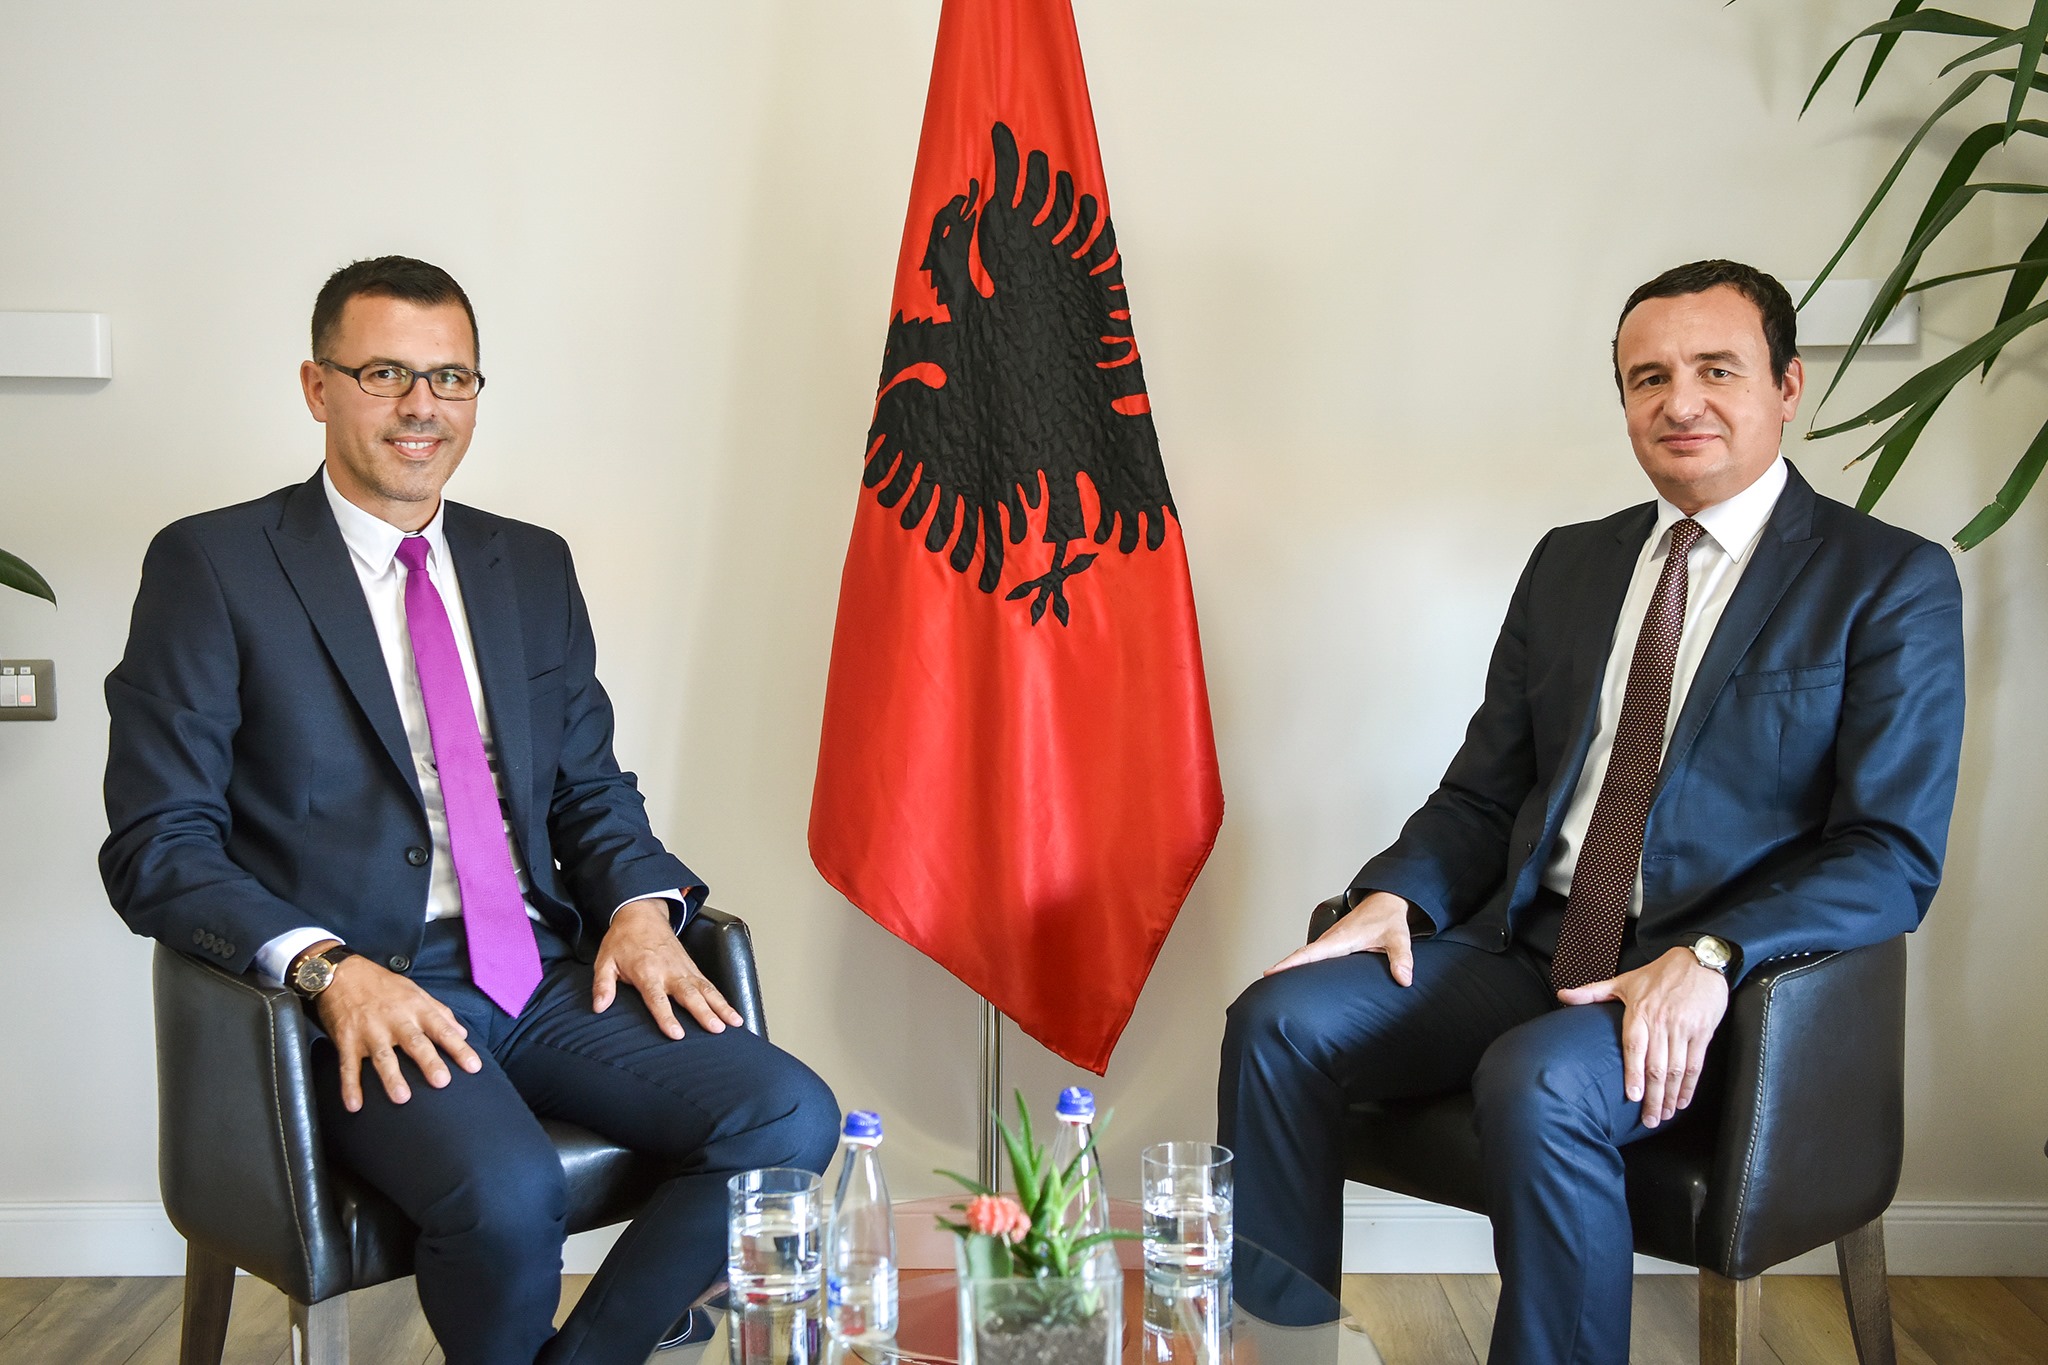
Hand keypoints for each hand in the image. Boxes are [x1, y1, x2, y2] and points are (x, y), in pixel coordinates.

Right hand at [313, 946, 482, 1112]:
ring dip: (391, 1077)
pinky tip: (354, 1105)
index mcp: (415, 1008)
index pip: (442, 1030)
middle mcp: (395, 1020)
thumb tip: (463, 1034)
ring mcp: (369, 1030)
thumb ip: (440, 1012)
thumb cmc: (383, 984)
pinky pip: (348, 1065)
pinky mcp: (346, 1039)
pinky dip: (349, 1085)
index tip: (474, 1067)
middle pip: (414, 1043)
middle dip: (429, 1062)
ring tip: (402, 1098)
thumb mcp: (415, 991)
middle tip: (442, 1082)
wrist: (341, 974)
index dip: (459, 1048)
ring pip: (383, 1056)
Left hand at [593, 900, 744, 1038]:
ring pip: (706, 990)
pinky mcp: (692, 968)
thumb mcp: (605, 961)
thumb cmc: (623, 940)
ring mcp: (684, 969)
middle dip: (704, 1012)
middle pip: (689, 995)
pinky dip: (724, 1000)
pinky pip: (710, 985)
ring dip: (721, 1007)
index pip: (657, 998)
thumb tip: (599, 1007)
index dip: (667, 1016)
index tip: (677, 1034)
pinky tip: (733, 1014)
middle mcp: (669, 972)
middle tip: (716, 1028)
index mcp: (647, 972)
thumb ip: (603, 985)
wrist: (642, 914)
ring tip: (735, 1023)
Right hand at [1264, 891, 1417, 985]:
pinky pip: (1313, 955)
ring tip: (1273, 985)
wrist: (1386, 901)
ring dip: (1289, 967)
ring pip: (1305, 956)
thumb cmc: (1388, 917)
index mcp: (1341, 939)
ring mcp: (1331, 942)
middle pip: (1301, 956)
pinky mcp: (1334, 945)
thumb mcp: (1398, 937)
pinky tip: (1297, 977)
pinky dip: (1301, 964)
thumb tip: (1403, 978)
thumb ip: (1401, 958)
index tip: (1271, 972)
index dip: (1290, 964)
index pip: (1311, 953)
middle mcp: (1331, 940)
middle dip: (1281, 968)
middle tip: (1263, 984)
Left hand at [1557, 947, 1729, 1128]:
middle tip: (1649, 1120)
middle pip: (1657, 1066)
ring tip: (1665, 1115)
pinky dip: (1690, 1085)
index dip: (1634, 1074)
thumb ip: (1593, 992)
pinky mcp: (1703, 1032)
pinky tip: (1683, 1100)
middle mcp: (1662, 1022)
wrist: (1700, 961)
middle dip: (1654, 1097)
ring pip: (1677, 1069)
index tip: (1632, 1097)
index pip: (1635, 1048)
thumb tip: (1562, 995)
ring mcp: (1684, 1029)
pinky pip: (1696, 1064)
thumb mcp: (1624, 980)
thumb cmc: (1659, 973)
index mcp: (1640, 1012)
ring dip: (1672, 1096)